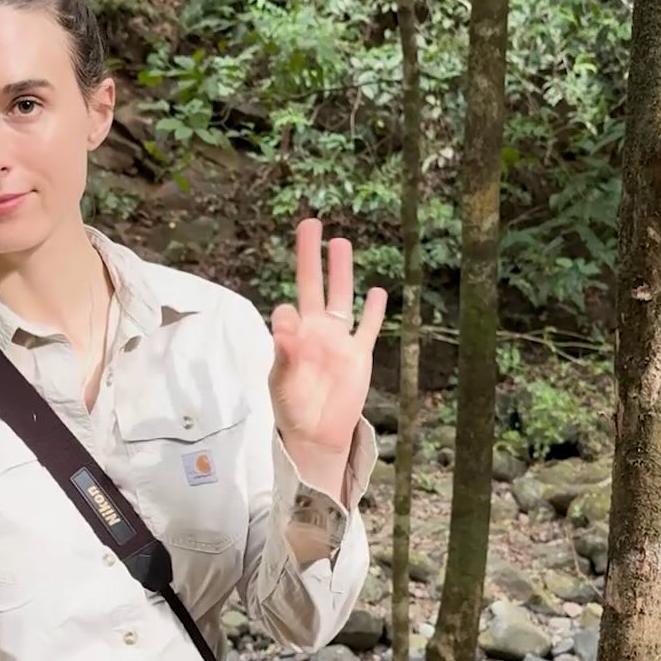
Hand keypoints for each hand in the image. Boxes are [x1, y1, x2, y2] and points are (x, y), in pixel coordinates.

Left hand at [269, 218, 387, 468]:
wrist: (316, 436)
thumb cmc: (292, 411)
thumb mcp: (282, 383)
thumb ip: (283, 351)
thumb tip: (283, 317)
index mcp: (294, 337)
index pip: (290, 309)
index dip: (288, 311)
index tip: (290, 317)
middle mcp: (316, 332)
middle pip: (315, 285)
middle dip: (312, 255)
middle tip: (311, 223)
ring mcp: (339, 340)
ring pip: (343, 297)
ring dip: (342, 270)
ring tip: (340, 243)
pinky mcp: (359, 355)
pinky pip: (368, 327)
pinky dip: (375, 310)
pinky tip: (378, 291)